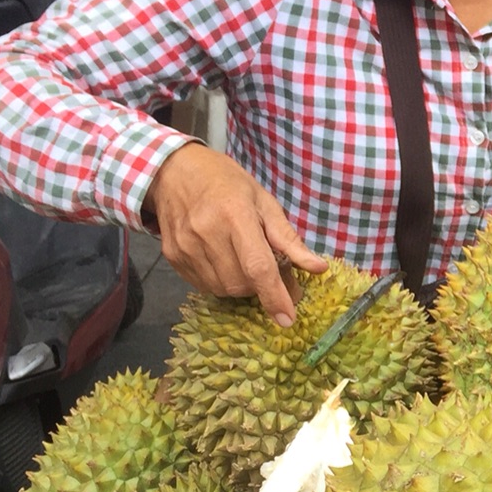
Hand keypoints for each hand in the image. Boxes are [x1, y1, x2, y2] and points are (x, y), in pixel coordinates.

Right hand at [144, 143, 327, 325]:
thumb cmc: (227, 184)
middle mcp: (206, 233)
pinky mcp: (172, 258)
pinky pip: (204, 286)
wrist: (174, 173)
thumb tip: (318, 269)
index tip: (288, 319)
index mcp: (234, 214)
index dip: (274, 296)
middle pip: (241, 283)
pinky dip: (221, 281)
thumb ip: (289, 240)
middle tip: (266, 266)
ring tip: (242, 258)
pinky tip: (223, 260)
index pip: (258, 266)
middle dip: (260, 285)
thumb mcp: (264, 203)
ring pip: (223, 290)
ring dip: (241, 285)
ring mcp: (185, 247)